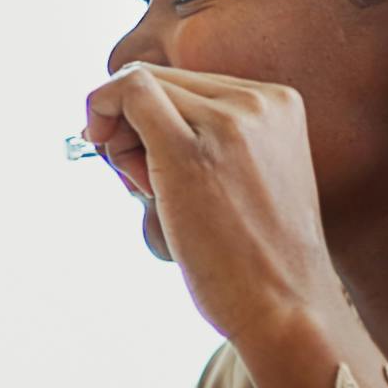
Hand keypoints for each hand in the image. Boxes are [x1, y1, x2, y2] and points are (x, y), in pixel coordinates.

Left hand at [80, 66, 343, 344]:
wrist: (287, 306)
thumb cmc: (257, 260)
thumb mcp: (250, 181)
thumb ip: (210, 144)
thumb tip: (127, 123)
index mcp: (279, 104)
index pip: (190, 85)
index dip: (155, 118)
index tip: (145, 162)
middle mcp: (258, 101)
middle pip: (163, 82)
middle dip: (134, 124)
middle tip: (139, 182)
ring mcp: (227, 121)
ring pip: (142, 88)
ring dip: (122, 134)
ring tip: (147, 189)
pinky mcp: (189, 149)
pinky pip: (129, 92)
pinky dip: (100, 107)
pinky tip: (100, 143)